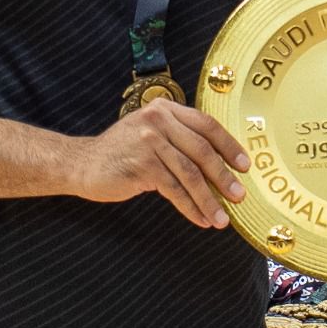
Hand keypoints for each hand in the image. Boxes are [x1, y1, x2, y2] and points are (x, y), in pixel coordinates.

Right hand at [72, 100, 249, 228]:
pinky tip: (201, 218)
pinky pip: (174, 189)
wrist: (82, 163)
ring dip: (209, 199)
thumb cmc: (123, 151)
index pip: (207, 125)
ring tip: (222, 217)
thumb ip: (179, 138)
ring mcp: (149, 141)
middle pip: (202, 150)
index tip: (245, 165)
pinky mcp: (141, 166)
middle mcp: (158, 119)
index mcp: (166, 108)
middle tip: (239, 196)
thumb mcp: (151, 133)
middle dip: (224, 176)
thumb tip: (220, 164)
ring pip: (190, 174)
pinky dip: (190, 207)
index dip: (229, 146)